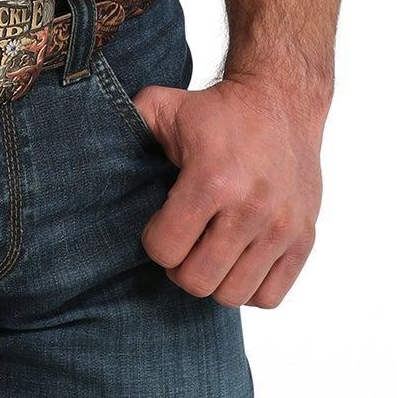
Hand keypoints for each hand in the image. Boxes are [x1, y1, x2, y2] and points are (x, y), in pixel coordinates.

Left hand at [132, 76, 323, 307]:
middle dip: (180, 267)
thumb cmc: (217, 109)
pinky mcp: (304, 237)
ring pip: (233, 295)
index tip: (159, 225)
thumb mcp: (163, 106)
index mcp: (211, 178)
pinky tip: (237, 260)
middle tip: (182, 245)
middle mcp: (251, 208)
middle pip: (198, 281)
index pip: (165, 250)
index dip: (154, 242)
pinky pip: (270, 296)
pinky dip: (249, 288)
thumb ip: (128, 127)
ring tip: (209, 253)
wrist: (282, 100)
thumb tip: (92, 150)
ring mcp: (282, 226)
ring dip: (214, 280)